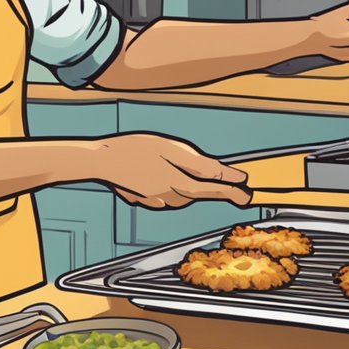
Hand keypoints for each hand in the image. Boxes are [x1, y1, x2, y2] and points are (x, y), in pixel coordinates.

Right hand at [88, 133, 250, 209]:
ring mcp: (155, 200)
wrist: (101, 160)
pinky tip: (152, 172)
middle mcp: (169, 196)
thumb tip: (224, 174)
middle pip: (197, 193)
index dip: (232, 191)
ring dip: (186, 184)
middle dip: (213, 189)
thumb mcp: (171, 149)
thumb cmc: (135, 148)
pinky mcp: (143, 199)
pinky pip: (163, 194)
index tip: (247, 193)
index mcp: (178, 182)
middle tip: (236, 190)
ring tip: (172, 166)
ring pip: (180, 194)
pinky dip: (165, 185)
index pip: (212, 189)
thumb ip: (200, 164)